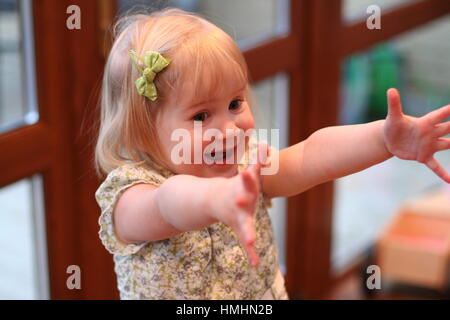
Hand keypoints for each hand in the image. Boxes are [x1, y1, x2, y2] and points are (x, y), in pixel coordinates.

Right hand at [211, 142, 268, 266]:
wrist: (214, 200)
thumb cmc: (237, 186)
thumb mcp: (247, 174)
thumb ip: (258, 160)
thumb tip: (265, 143)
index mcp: (243, 188)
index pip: (247, 180)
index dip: (249, 176)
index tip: (249, 171)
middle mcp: (239, 201)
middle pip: (242, 201)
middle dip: (242, 201)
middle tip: (240, 199)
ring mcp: (238, 216)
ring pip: (243, 225)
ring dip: (247, 233)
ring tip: (251, 242)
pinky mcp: (240, 228)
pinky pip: (245, 241)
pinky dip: (250, 253)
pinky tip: (255, 264)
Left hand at [383, 88, 449, 182]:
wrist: (389, 140)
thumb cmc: (392, 126)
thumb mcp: (393, 116)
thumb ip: (394, 104)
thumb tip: (390, 89)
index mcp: (425, 123)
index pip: (441, 115)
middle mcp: (431, 134)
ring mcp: (429, 146)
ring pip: (448, 145)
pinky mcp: (424, 157)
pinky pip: (436, 166)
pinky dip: (443, 173)